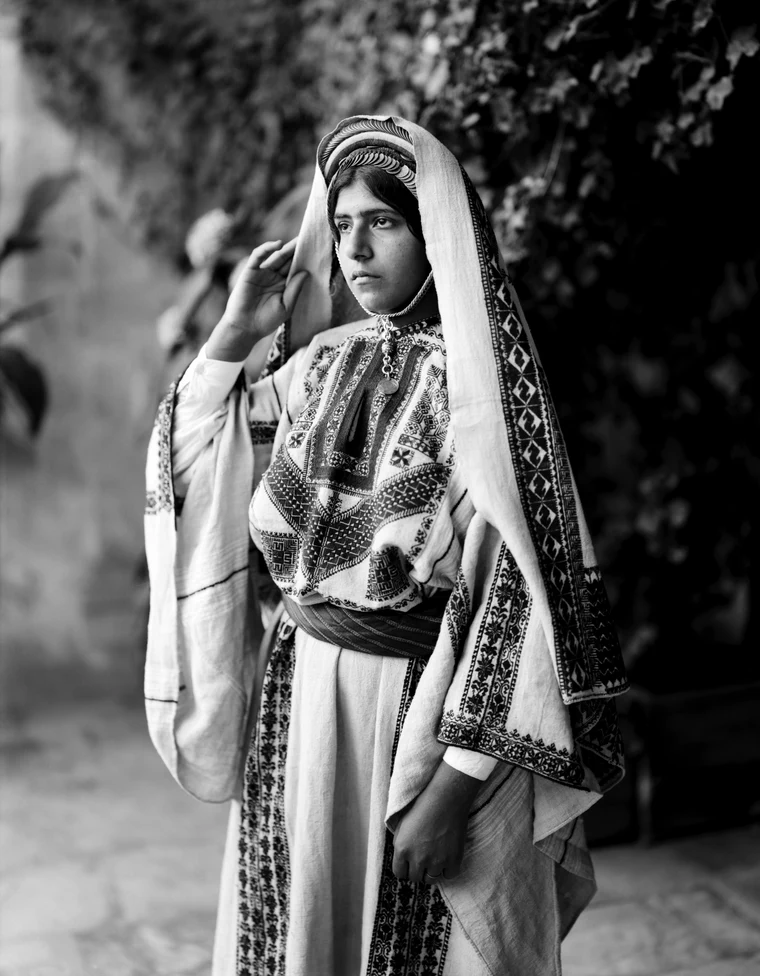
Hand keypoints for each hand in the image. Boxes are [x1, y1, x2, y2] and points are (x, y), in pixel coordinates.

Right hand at [223, 238, 307, 337]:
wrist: (245, 328)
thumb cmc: (266, 321)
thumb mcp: (286, 306)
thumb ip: (294, 289)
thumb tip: (306, 272)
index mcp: (284, 285)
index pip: (295, 269)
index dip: (304, 260)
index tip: (317, 252)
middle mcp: (274, 277)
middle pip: (287, 260)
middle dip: (297, 250)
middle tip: (310, 239)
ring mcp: (262, 273)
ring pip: (275, 256)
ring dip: (286, 248)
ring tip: (299, 240)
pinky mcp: (250, 271)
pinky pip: (258, 256)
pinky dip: (266, 248)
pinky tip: (278, 245)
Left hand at [392, 761, 480, 883]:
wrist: (446, 798)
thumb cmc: (422, 805)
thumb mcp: (402, 823)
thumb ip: (401, 844)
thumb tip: (403, 857)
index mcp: (402, 849)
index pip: (400, 873)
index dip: (405, 868)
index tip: (410, 864)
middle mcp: (418, 859)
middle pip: (415, 878)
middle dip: (418, 870)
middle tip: (424, 859)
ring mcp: (437, 861)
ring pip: (432, 879)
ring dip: (433, 871)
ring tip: (435, 858)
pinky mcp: (454, 859)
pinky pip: (449, 875)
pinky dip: (448, 869)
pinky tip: (447, 858)